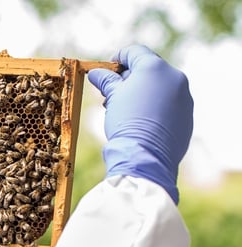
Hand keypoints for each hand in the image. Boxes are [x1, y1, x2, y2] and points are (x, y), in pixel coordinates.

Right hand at [87, 45, 192, 203]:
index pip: (134, 52)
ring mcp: (184, 96)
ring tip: (125, 110)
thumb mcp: (112, 98)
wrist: (145, 157)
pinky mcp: (187, 114)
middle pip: (148, 68)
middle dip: (129, 78)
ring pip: (160, 86)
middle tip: (112, 93)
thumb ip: (106, 81)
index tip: (106, 71)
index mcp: (154, 67)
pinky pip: (169, 103)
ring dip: (142, 92)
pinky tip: (141, 121)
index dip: (117, 58)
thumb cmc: (126, 123)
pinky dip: (154, 106)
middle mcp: (174, 77)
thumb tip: (96, 73)